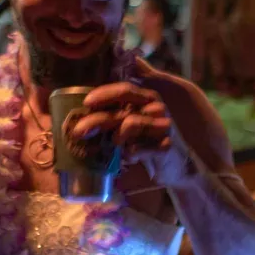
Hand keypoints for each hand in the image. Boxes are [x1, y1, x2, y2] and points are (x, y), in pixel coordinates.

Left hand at [73, 83, 189, 184]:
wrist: (176, 166)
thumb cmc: (147, 142)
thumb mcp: (131, 125)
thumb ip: (114, 116)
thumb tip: (81, 118)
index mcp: (146, 98)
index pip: (125, 89)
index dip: (105, 94)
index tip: (86, 103)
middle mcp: (156, 108)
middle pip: (123, 108)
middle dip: (97, 120)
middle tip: (78, 132)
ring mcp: (163, 126)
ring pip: (132, 123)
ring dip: (115, 136)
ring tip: (110, 144)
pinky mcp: (167, 145)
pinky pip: (142, 147)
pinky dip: (131, 153)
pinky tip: (127, 158)